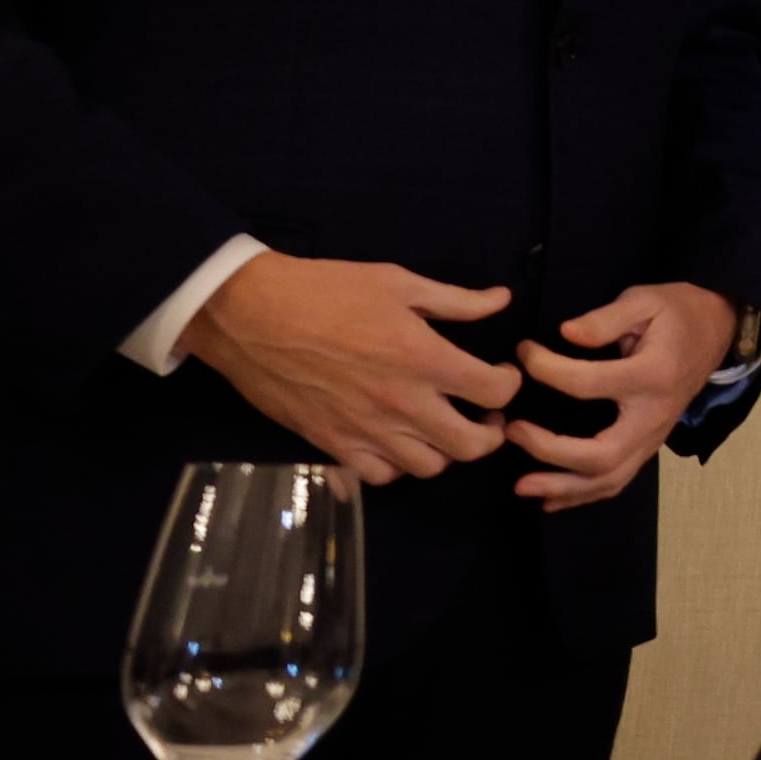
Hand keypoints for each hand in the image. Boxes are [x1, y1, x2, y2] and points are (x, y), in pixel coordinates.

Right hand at [181, 254, 521, 485]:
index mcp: (424, 359)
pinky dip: (396, 465)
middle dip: (489, 432)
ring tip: (441, 425)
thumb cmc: (326, 290)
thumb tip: (501, 301)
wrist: (250, 315)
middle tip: (484, 412)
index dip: (510, 384)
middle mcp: (401, 404)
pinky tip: (398, 440)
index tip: (502, 373)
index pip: (494, 392)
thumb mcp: (397, 282)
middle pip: (470, 446)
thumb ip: (455, 300)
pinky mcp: (332, 445)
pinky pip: (379, 476)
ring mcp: (365, 431)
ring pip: (428, 467)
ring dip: (444, 450)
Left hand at [508, 281, 741, 509]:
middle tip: (512, 432)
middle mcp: (654, 416)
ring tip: (521, 485)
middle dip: (550, 451)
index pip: (588, 384)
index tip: (524, 353)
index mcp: (651, 375)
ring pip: (609, 478)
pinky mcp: (650, 445)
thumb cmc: (676, 312)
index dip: (547, 369)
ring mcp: (654, 437)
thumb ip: (605, 319)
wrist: (717, 329)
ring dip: (563, 487)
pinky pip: (617, 481)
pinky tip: (550, 499)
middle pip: (601, 454)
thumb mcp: (644, 300)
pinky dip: (581, 495)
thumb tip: (565, 334)